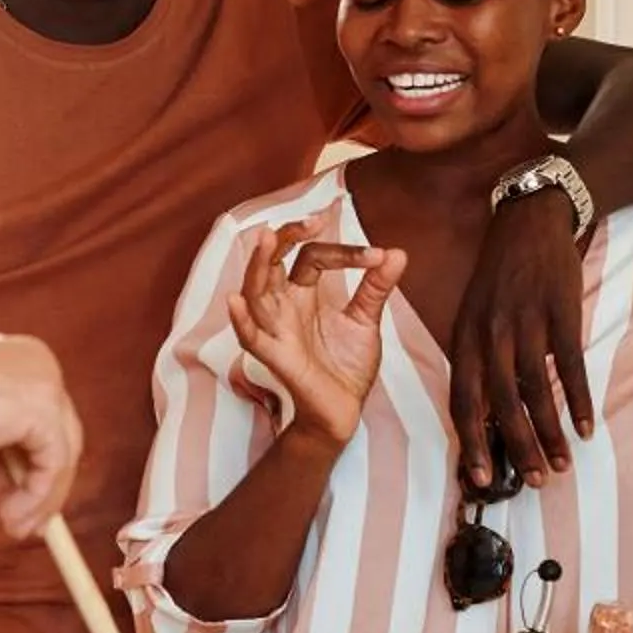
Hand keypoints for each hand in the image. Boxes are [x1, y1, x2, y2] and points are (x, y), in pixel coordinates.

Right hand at [0, 332, 81, 538]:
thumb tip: (10, 489)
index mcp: (21, 362)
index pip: (43, 420)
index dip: (35, 465)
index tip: (19, 502)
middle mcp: (42, 366)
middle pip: (62, 437)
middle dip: (46, 486)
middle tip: (27, 524)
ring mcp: (46, 385)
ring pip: (62, 454)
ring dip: (42, 500)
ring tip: (14, 527)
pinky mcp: (43, 408)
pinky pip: (54, 465)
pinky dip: (37, 497)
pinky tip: (10, 515)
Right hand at [225, 218, 405, 447]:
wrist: (345, 410)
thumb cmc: (346, 366)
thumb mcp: (365, 320)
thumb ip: (375, 287)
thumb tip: (397, 251)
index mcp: (301, 294)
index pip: (311, 257)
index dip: (342, 251)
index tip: (378, 257)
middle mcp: (283, 307)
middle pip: (272, 263)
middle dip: (286, 239)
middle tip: (311, 222)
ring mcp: (276, 330)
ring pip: (255, 293)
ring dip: (257, 266)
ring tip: (267, 238)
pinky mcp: (276, 357)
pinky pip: (251, 338)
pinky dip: (241, 320)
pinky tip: (235, 301)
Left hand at [448, 192, 593, 488]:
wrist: (528, 221)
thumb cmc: (500, 275)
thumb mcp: (474, 313)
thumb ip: (478, 358)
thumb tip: (485, 409)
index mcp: (464, 337)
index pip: (462, 399)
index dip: (471, 441)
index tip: (480, 477)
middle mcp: (490, 334)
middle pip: (499, 403)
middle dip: (515, 448)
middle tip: (531, 482)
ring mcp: (526, 323)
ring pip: (535, 391)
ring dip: (549, 432)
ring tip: (562, 462)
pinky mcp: (560, 312)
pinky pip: (570, 365)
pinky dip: (579, 398)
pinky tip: (586, 425)